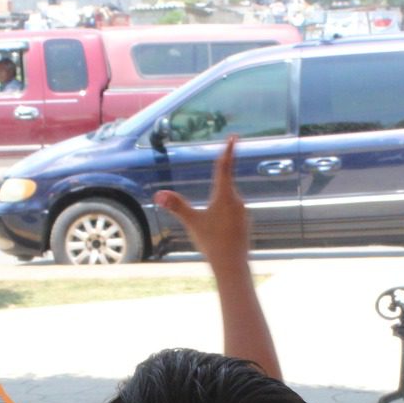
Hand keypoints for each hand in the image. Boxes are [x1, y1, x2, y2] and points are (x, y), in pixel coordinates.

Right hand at [154, 136, 249, 266]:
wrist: (232, 265)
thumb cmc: (212, 242)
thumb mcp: (192, 222)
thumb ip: (176, 206)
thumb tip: (158, 194)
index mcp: (225, 195)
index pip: (225, 167)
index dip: (228, 151)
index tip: (233, 137)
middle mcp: (237, 201)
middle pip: (223, 187)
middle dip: (214, 193)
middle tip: (208, 216)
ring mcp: (243, 213)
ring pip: (226, 203)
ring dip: (217, 209)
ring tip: (212, 232)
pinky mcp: (245, 223)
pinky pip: (232, 215)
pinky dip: (223, 220)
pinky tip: (219, 236)